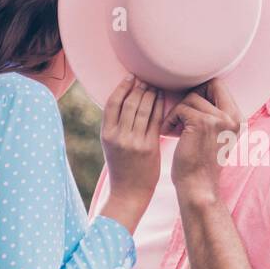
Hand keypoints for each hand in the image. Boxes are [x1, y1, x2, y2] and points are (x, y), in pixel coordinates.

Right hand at [100, 76, 163, 231]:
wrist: (129, 191)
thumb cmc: (122, 166)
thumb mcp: (111, 144)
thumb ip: (116, 124)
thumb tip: (125, 98)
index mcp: (106, 134)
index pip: (112, 103)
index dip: (122, 87)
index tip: (130, 76)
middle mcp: (119, 136)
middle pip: (130, 103)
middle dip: (139, 87)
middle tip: (146, 76)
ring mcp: (134, 142)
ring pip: (143, 109)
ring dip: (150, 94)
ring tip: (155, 84)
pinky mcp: (149, 147)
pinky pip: (155, 120)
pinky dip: (159, 106)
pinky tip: (163, 98)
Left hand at [163, 79, 241, 206]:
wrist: (198, 187)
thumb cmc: (199, 162)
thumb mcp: (214, 135)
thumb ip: (213, 113)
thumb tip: (196, 90)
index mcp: (238, 119)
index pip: (219, 85)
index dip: (201, 92)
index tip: (190, 109)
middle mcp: (233, 117)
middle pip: (207, 86)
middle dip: (190, 99)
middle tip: (182, 117)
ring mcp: (220, 119)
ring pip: (191, 98)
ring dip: (177, 112)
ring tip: (174, 129)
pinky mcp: (203, 123)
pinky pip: (180, 108)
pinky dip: (170, 119)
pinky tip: (169, 133)